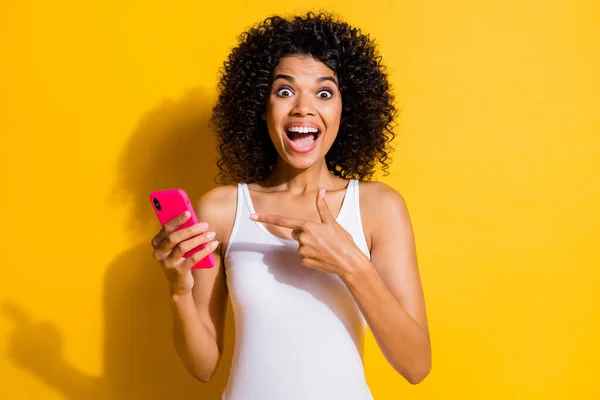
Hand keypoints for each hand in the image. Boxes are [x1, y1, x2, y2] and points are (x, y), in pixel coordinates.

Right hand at [151, 211, 218, 294]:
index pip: (166, 229)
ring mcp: (167, 263)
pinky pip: (193, 258)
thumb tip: (194, 220)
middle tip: (205, 225)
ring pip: (183, 247)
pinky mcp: (178, 272)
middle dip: (191, 229)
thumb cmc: (179, 258)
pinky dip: (205, 250)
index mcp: (156, 243)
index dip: (177, 220)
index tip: (188, 212)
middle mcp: (159, 253)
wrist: (179, 283)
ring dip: (199, 239)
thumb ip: (181, 234)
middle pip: (174, 237)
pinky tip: (213, 245)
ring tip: (211, 234)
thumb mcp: (177, 246)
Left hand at [250, 188, 365, 277]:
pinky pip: (303, 256)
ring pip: (300, 245)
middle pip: (295, 233)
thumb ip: (322, 207)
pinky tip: (322, 256)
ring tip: (325, 247)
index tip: (253, 216)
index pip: (282, 221)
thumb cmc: (343, 241)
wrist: (349, 262)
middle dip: (305, 233)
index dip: (266, 218)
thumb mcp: (332, 222)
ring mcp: (302, 251)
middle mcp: (302, 238)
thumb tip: (321, 190)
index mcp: (308, 225)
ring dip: (309, 245)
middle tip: (322, 238)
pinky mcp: (304, 262)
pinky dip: (311, 255)